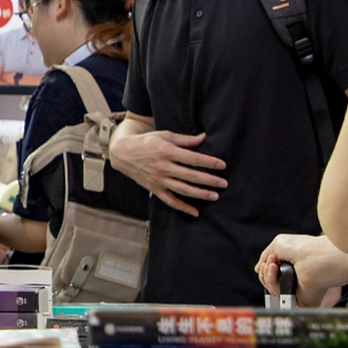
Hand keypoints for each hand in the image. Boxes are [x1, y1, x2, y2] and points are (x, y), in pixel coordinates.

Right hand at [109, 128, 225, 216]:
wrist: (123, 153)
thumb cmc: (146, 142)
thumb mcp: (164, 136)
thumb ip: (185, 140)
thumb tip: (204, 138)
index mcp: (166, 151)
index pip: (193, 159)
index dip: (209, 162)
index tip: (222, 165)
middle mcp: (163, 167)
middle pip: (191, 176)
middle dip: (209, 180)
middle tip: (224, 183)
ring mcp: (158, 180)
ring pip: (183, 190)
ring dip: (200, 194)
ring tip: (215, 196)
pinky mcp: (154, 188)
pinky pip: (170, 200)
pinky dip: (183, 207)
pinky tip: (195, 212)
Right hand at [255, 234, 347, 307]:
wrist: (314, 256)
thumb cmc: (302, 248)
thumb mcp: (277, 245)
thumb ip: (265, 257)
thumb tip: (258, 269)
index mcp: (292, 268)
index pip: (272, 274)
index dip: (266, 268)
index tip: (271, 258)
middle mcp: (294, 280)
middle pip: (268, 283)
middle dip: (265, 271)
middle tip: (272, 262)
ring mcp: (297, 291)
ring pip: (271, 290)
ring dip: (267, 275)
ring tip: (274, 265)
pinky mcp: (299, 300)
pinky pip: (279, 297)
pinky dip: (273, 284)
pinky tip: (276, 272)